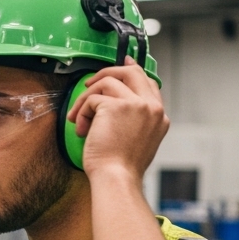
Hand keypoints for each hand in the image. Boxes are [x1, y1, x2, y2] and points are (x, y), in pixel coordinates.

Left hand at [67, 57, 167, 182]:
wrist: (116, 177)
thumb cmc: (121, 166)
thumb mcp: (139, 139)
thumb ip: (135, 119)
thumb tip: (114, 102)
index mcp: (159, 115)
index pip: (148, 83)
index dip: (133, 70)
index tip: (123, 63)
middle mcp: (152, 107)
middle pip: (132, 71)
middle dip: (108, 72)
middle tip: (90, 83)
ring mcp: (136, 104)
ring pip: (106, 82)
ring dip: (86, 100)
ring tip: (79, 119)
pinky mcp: (115, 106)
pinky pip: (91, 99)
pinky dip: (80, 113)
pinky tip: (81, 129)